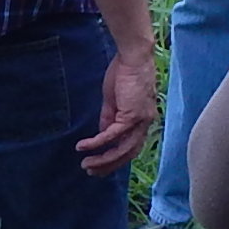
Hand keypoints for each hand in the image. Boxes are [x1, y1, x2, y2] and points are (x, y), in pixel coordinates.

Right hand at [78, 46, 158, 174]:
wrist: (133, 57)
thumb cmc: (124, 74)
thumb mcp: (114, 101)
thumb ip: (109, 119)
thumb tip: (102, 135)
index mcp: (142, 120)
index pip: (130, 147)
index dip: (115, 158)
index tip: (99, 165)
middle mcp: (145, 124)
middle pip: (128, 153)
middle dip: (109, 165)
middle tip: (91, 171)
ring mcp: (140, 121)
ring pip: (122, 149)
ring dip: (103, 159)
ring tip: (86, 164)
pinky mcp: (131, 115)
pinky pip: (112, 135)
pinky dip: (97, 143)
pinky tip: (84, 147)